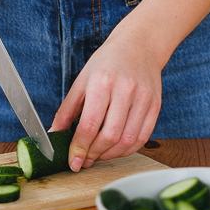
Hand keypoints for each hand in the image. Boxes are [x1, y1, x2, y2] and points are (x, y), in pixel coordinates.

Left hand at [50, 26, 164, 171]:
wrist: (139, 46)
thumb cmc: (107, 63)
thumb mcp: (81, 81)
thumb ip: (67, 111)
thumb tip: (54, 135)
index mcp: (102, 83)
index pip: (89, 124)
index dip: (80, 148)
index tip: (73, 163)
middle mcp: (125, 90)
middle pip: (110, 136)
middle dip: (94, 154)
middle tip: (84, 161)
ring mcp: (143, 99)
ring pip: (128, 141)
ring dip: (110, 155)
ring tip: (98, 156)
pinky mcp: (155, 106)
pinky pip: (142, 138)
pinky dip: (127, 150)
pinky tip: (115, 150)